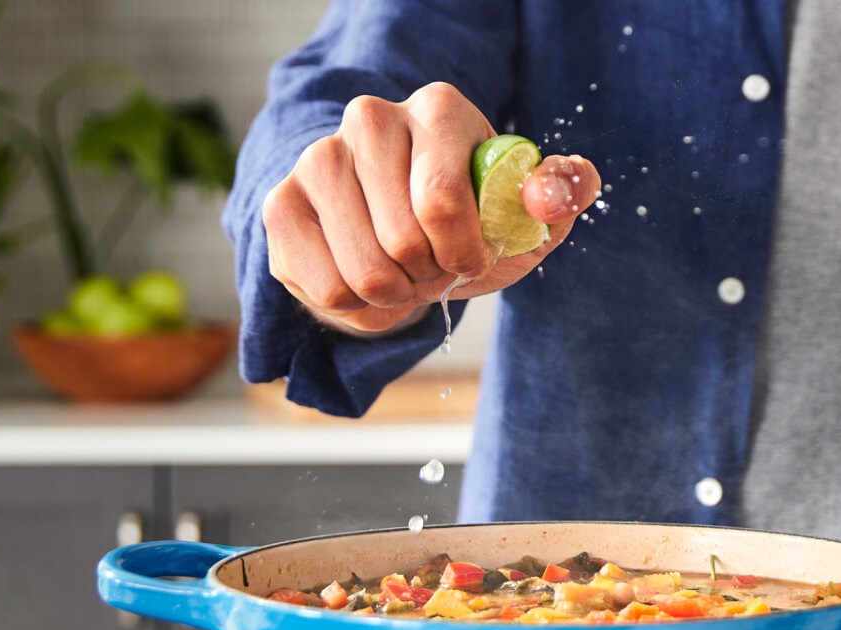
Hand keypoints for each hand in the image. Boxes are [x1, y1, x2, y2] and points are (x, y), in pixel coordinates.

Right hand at [260, 82, 601, 333]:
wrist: (398, 236)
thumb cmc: (468, 221)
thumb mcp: (523, 213)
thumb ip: (559, 193)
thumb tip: (550, 197)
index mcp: (439, 110)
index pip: (442, 200)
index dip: (464, 252)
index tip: (472, 258)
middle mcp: (370, 119)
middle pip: (403, 241)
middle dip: (430, 275)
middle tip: (432, 266)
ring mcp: (318, 158)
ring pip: (363, 273)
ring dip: (396, 295)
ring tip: (402, 274)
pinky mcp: (281, 203)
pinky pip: (327, 289)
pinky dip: (359, 308)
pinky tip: (365, 282)